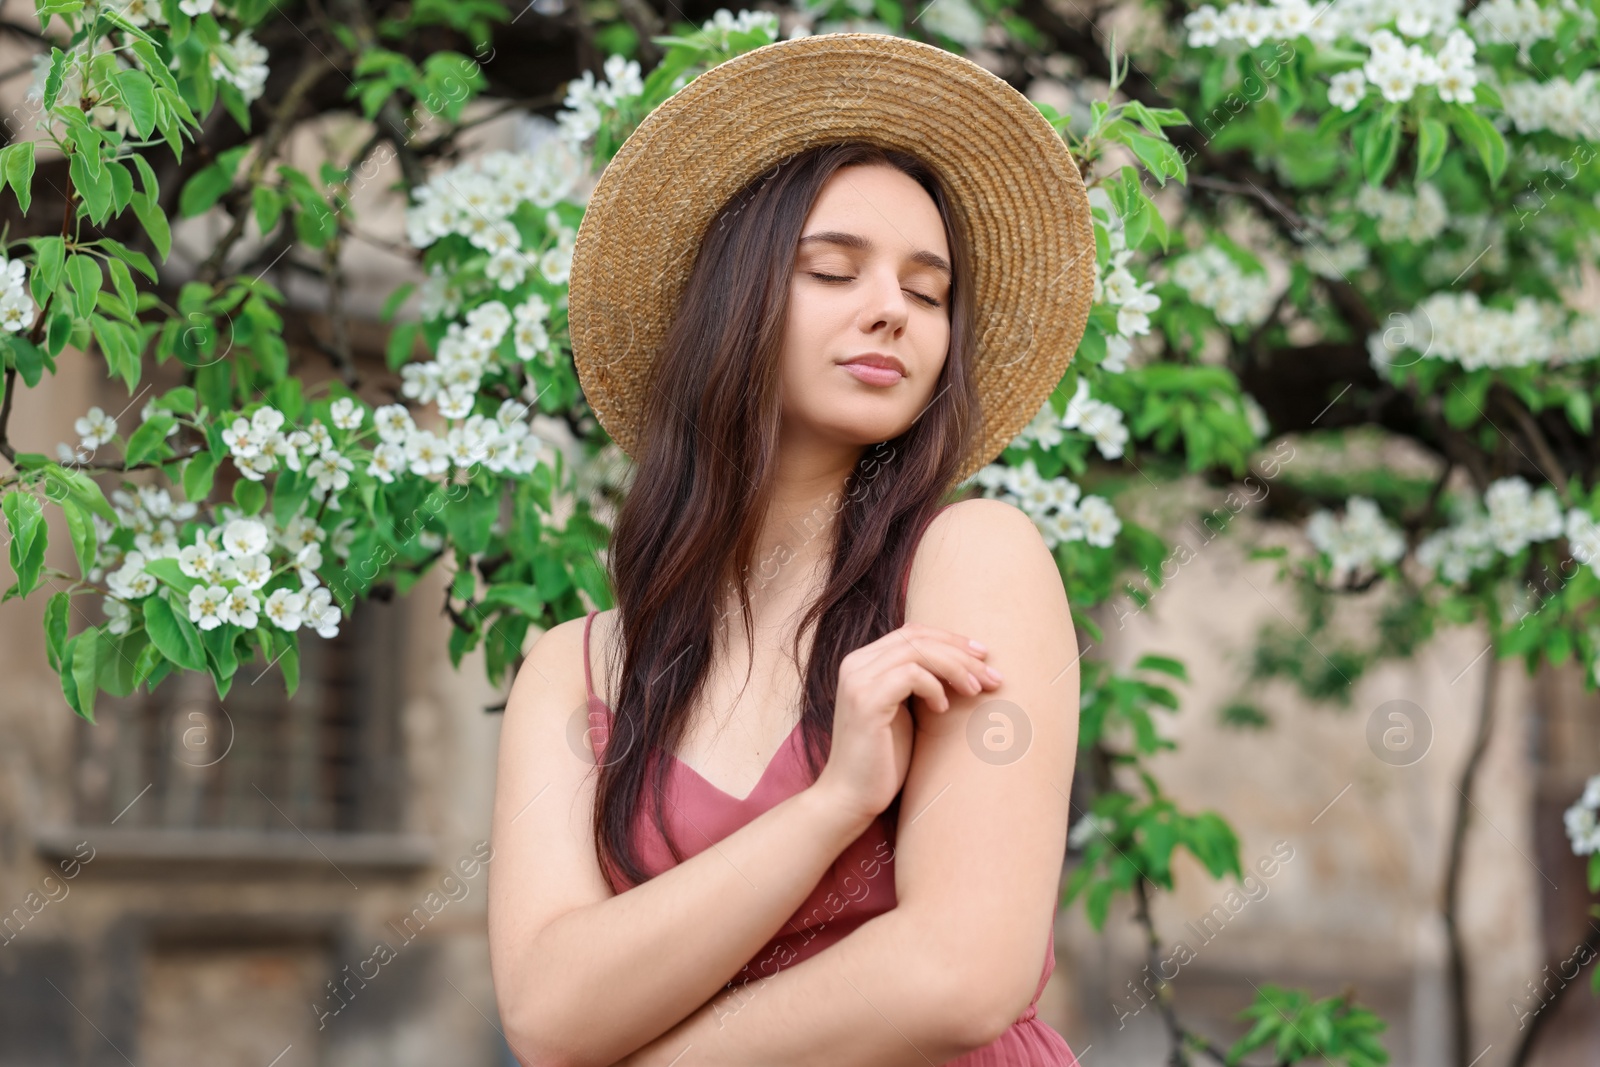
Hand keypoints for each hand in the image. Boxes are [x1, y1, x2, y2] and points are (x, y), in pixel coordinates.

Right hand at [813, 623, 1001, 826]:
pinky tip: (942, 709)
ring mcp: (858, 681)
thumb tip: (961, 665)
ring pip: (918, 651)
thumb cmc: (883, 759)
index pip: (913, 632)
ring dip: (955, 668)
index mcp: (863, 662)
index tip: (984, 657)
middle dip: (961, 653)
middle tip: (992, 677)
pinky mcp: (865, 701)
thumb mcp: (904, 711)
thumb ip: (918, 683)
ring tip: (975, 691)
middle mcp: (856, 664)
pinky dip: (934, 688)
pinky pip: (910, 675)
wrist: (851, 796)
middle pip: (919, 637)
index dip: (951, 639)